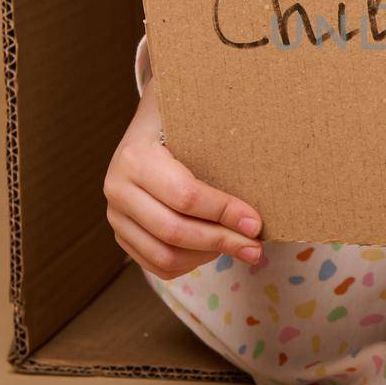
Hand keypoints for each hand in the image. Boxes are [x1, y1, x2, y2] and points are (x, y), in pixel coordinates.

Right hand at [102, 78, 263, 277]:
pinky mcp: (122, 234)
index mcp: (135, 157)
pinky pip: (157, 265)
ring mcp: (116, 215)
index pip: (185, 196)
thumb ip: (221, 140)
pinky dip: (190, 264)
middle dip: (221, 242)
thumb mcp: (194, 120)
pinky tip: (213, 250)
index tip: (255, 222)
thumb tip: (269, 167)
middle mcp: (118, 188)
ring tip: (237, 247)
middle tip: (255, 247)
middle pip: (174, 231)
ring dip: (207, 256)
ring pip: (164, 255)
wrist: (148, 124)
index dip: (223, 213)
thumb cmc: (180, 121)